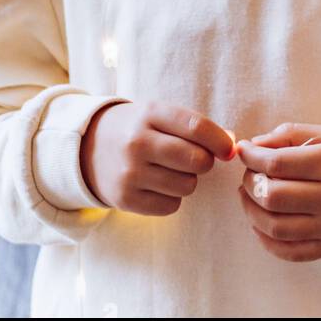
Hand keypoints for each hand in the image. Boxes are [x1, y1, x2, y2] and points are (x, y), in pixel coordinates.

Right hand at [79, 100, 235, 214]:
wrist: (88, 147)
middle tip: (195, 158)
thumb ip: (194, 127)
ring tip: (170, 170)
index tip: (229, 149)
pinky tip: (157, 185)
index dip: (221, 140)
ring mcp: (130, 173)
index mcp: (149, 113)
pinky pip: (171, 206)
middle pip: (197, 160)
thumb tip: (231, 145)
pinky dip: (172, 198)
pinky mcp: (126, 199)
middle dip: (204, 162)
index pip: (197, 127)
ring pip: (187, 186)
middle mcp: (138, 143)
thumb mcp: (159, 115)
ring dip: (187, 181)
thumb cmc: (137, 128)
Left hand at [235, 122, 320, 260]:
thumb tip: (255, 145)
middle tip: (248, 172)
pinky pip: (291, 252)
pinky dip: (267, 240)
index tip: (243, 150)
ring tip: (249, 195)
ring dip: (251, 211)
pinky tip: (260, 223)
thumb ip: (292, 134)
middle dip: (249, 182)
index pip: (277, 164)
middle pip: (273, 196)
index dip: (251, 157)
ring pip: (276, 227)